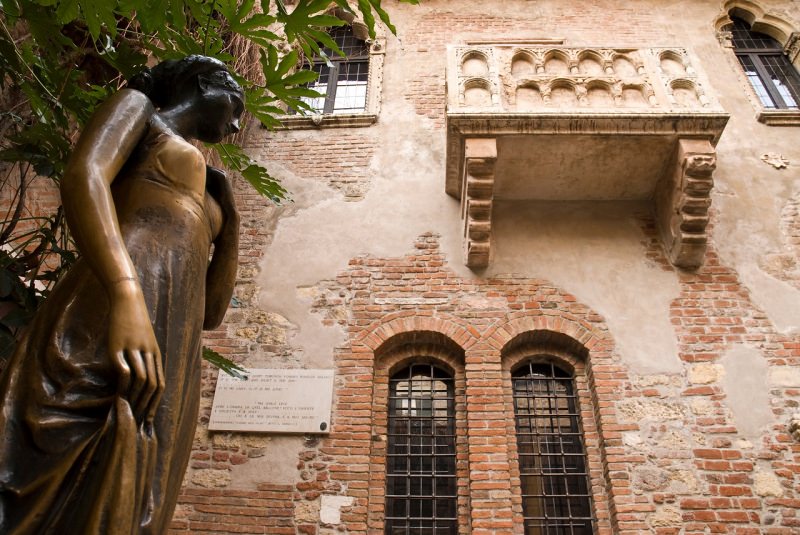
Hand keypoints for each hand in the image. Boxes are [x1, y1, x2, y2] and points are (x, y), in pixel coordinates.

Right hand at [107, 280, 163, 423]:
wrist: (128, 299)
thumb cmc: (135, 321)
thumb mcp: (144, 340)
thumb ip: (143, 357)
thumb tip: (138, 378)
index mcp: (156, 354)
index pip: (160, 383)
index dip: (156, 402)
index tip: (150, 419)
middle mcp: (148, 353)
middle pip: (153, 384)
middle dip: (147, 405)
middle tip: (139, 421)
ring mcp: (134, 350)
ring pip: (141, 378)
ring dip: (135, 398)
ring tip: (128, 412)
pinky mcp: (118, 346)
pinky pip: (124, 369)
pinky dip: (123, 384)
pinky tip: (118, 394)